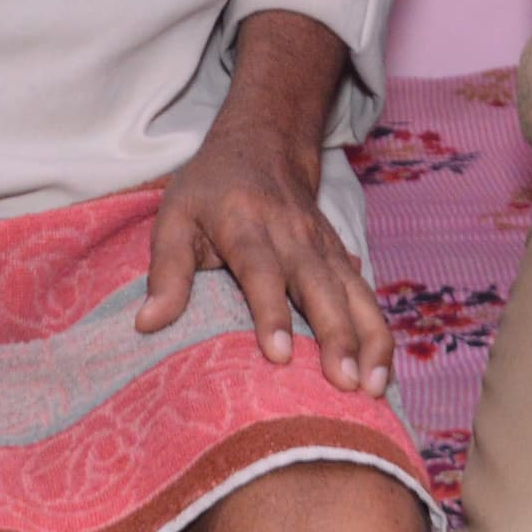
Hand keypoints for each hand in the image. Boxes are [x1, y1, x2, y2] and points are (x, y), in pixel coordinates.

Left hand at [134, 111, 393, 397]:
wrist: (264, 144)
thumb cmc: (210, 190)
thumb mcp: (174, 216)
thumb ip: (165, 270)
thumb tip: (147, 324)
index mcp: (246, 225)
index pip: (262, 271)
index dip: (271, 312)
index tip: (278, 355)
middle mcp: (293, 236)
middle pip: (320, 287)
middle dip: (336, 336)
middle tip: (345, 383)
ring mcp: (324, 247)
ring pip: (354, 293)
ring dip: (369, 340)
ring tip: (374, 388)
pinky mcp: (341, 257)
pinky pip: (365, 297)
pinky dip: (378, 334)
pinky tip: (384, 373)